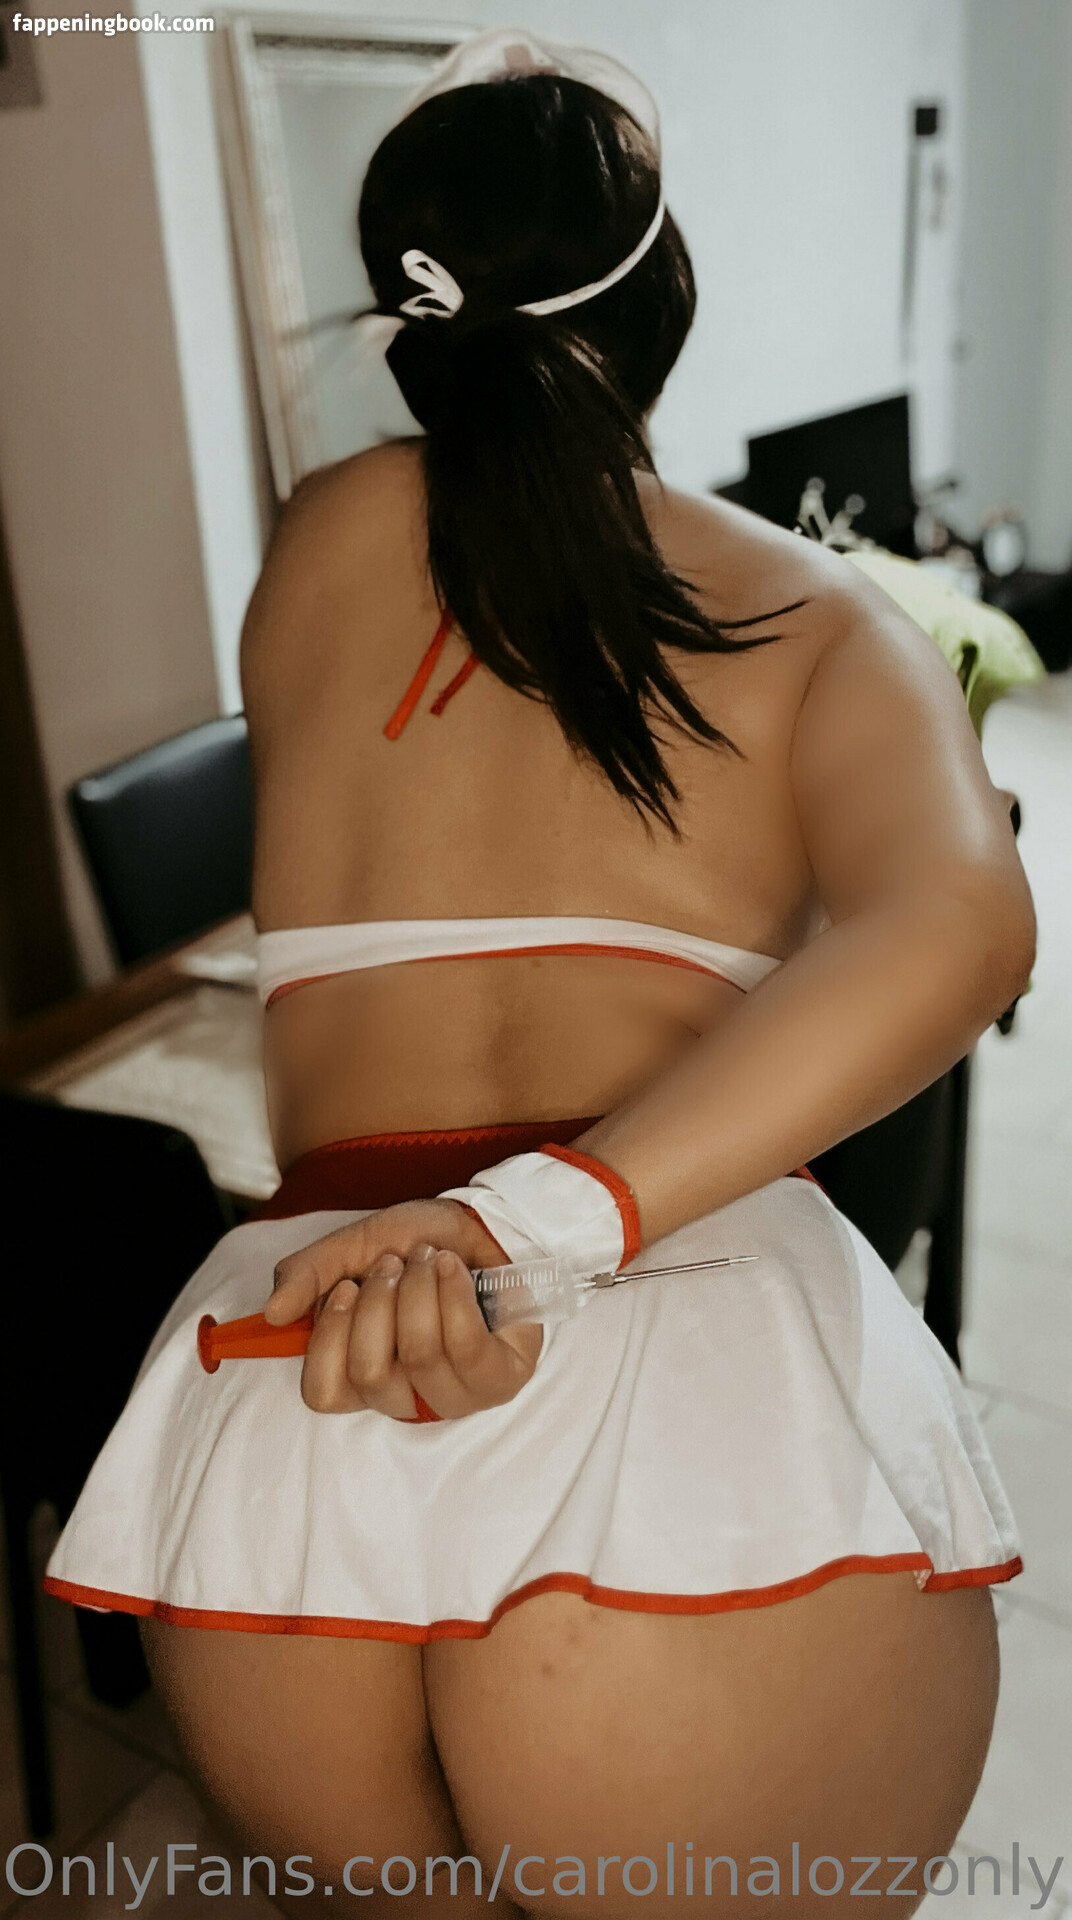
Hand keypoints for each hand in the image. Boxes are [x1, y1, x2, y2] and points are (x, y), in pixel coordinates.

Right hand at [266, 1199, 542, 1419]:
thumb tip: (272, 1312)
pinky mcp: (500, 1380)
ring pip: (420, 1355)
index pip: (323, 1394)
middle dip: (380, 1299)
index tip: (347, 1285)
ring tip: (430, 1260)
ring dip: (420, 1289)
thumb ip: (308, 1273)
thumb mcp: (353, 1246)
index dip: (330, 1336)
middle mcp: (407, 1398)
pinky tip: (453, 1269)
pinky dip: (453, 1294)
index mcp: (362, 1377)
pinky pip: (466, 1348)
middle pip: (370, 1372)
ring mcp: (456, 1396)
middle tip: (396, 1263)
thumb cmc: (418, 1246)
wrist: (482, 1223)